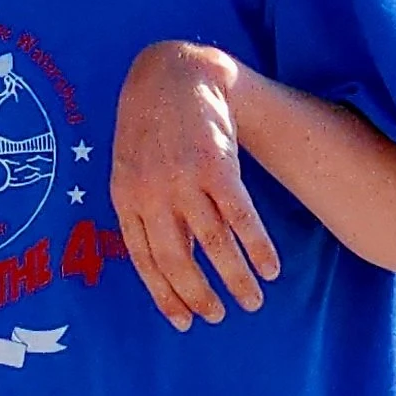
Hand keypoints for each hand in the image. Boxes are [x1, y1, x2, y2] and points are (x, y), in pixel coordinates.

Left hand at [111, 41, 279, 332]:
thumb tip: (174, 261)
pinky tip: (270, 267)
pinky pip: (240, 217)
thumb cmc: (152, 126)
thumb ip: (147, 211)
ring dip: (235, 278)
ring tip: (253, 300)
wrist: (173, 74)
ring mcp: (184, 180)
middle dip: (200, 295)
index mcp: (126, 198)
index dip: (165, 295)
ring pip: (213, 244)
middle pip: (177, 259)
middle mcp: (152, 193)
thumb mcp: (132, 168)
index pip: (145, 261)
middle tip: (219, 316)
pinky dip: (257, 246)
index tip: (185, 321)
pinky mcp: (216, 166)